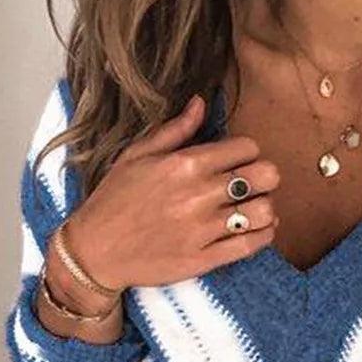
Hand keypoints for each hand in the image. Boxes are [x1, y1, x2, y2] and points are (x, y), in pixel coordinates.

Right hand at [62, 95, 281, 290]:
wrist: (95, 251)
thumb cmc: (115, 199)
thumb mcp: (137, 156)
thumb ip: (175, 130)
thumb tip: (201, 103)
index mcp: (185, 164)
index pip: (247, 147)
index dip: (249, 152)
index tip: (240, 161)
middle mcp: (198, 195)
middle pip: (265, 176)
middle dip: (266, 177)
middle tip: (255, 183)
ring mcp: (204, 229)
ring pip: (264, 211)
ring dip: (266, 207)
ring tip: (254, 207)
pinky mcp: (205, 259)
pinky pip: (252, 244)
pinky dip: (263, 234)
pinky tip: (256, 229)